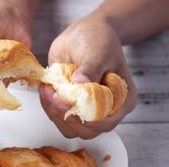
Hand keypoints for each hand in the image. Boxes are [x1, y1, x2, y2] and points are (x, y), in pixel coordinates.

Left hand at [39, 15, 136, 138]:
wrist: (85, 33)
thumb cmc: (99, 40)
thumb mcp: (98, 51)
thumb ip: (91, 68)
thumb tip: (81, 83)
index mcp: (122, 101)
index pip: (106, 122)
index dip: (85, 118)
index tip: (67, 102)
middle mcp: (106, 110)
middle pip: (87, 131)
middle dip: (66, 117)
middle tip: (53, 96)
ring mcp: (86, 110)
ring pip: (69, 128)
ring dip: (54, 113)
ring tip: (48, 90)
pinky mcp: (70, 107)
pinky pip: (57, 117)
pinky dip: (48, 107)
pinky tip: (46, 90)